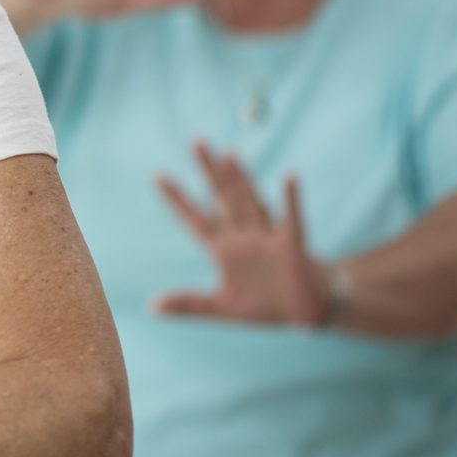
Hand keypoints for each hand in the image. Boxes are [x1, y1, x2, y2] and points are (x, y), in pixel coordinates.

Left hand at [153, 141, 330, 327]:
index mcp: (223, 250)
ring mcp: (268, 238)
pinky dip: (291, 200)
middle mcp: (243, 237)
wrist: (306, 313)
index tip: (158, 176)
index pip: (195, 219)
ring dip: (242, 180)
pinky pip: (292, 220)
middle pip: (223, 199)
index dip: (178, 200)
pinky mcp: (293, 247)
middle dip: (210, 173)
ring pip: (251, 203)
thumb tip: (150, 306)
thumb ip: (189, 304)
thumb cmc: (264, 306)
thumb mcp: (222, 309)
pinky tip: (289, 177)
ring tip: (229, 155)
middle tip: (197, 142)